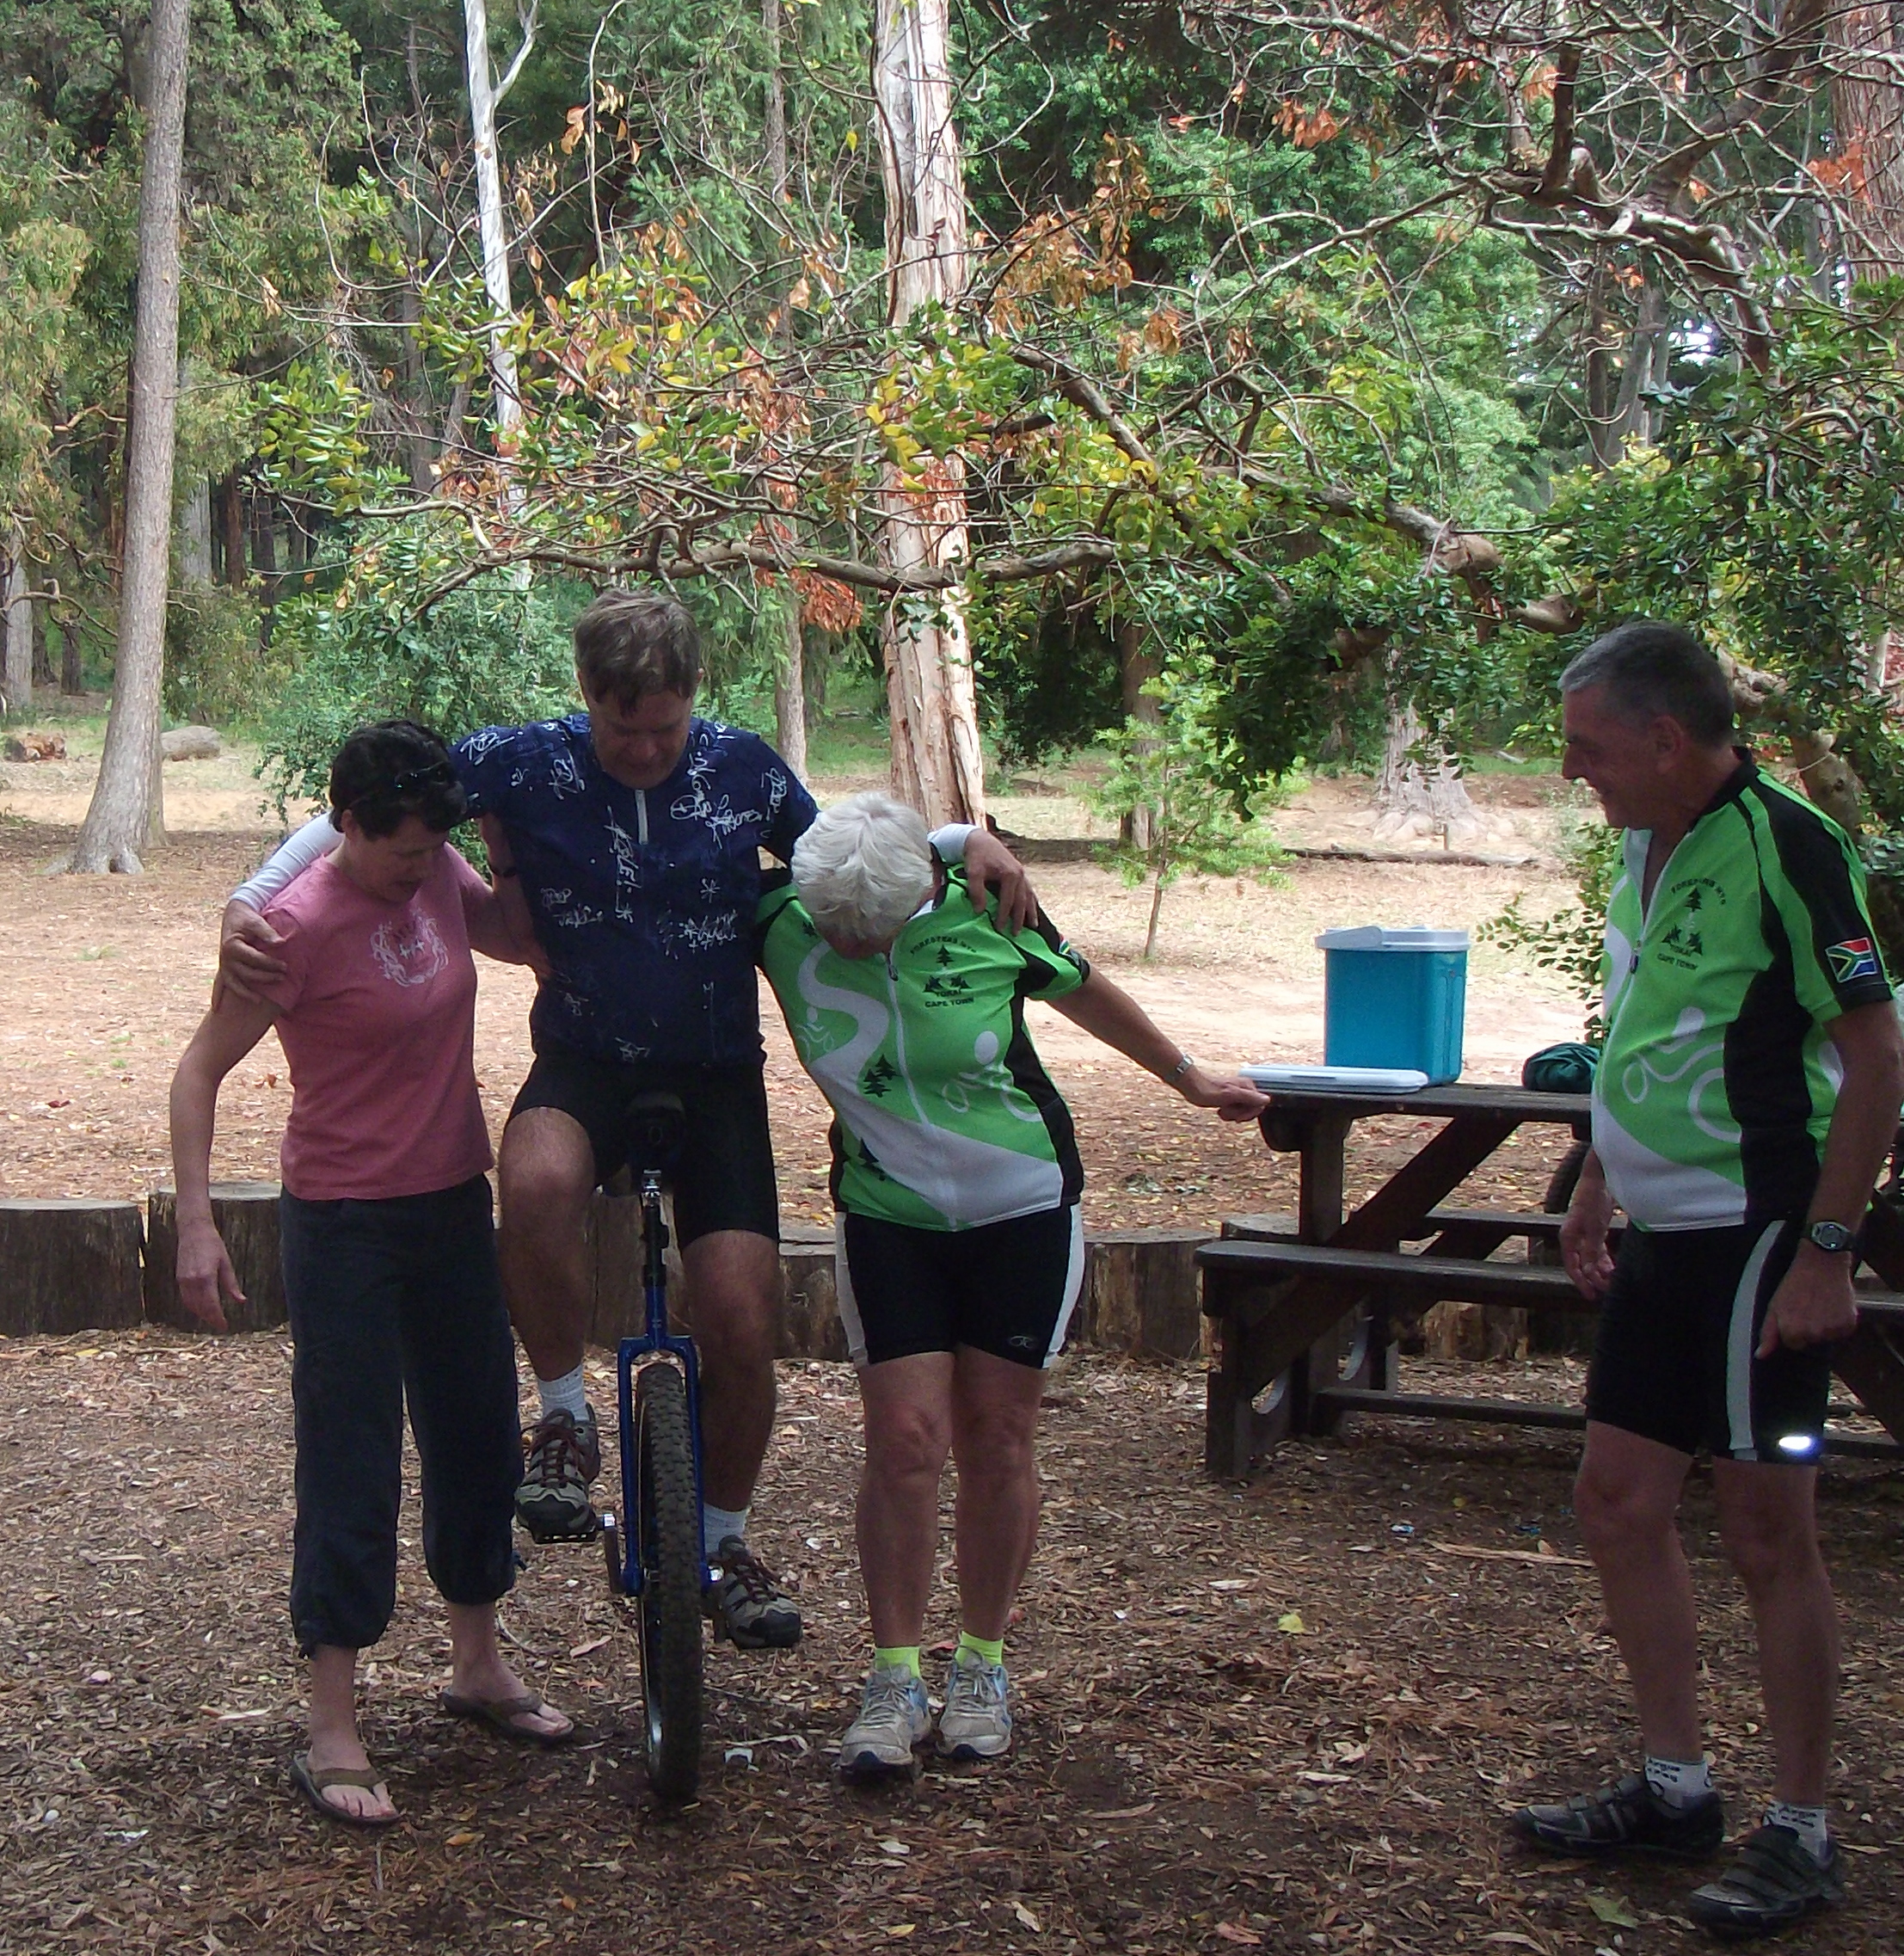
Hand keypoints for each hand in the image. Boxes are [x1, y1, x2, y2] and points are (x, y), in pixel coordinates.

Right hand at [176, 1218, 242, 1332]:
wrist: (193, 1231)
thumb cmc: (213, 1245)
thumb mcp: (226, 1263)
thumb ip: (232, 1284)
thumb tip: (241, 1301)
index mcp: (206, 1278)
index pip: (212, 1305)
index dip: (218, 1318)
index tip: (224, 1326)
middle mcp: (192, 1281)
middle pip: (200, 1308)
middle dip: (210, 1319)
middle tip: (220, 1324)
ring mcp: (183, 1280)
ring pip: (191, 1305)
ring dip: (201, 1314)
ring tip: (212, 1318)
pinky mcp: (179, 1278)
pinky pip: (185, 1298)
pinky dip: (193, 1306)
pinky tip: (201, 1307)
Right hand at [214, 901, 286, 1007]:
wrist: (234, 913)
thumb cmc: (247, 918)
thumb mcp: (256, 921)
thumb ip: (268, 933)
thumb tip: (281, 943)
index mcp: (232, 946)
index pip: (255, 959)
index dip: (270, 964)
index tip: (285, 966)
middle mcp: (225, 957)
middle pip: (246, 973)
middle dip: (265, 977)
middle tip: (282, 977)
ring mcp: (223, 964)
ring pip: (233, 983)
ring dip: (245, 993)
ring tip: (259, 1001)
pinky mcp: (224, 967)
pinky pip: (219, 984)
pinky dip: (217, 996)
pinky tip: (217, 1009)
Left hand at [963, 829, 1038, 932]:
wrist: (980, 840)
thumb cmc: (976, 857)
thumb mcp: (973, 873)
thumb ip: (976, 891)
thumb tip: (980, 911)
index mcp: (1010, 875)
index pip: (1008, 901)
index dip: (1003, 916)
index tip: (999, 929)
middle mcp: (1020, 875)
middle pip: (1021, 901)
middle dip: (1019, 919)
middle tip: (1016, 934)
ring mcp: (1022, 874)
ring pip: (1029, 896)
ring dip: (1031, 912)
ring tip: (1033, 926)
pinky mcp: (1020, 872)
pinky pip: (1029, 890)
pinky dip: (1032, 901)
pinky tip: (1033, 908)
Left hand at [1179, 1067, 1270, 1121]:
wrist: (1191, 1086)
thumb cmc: (1207, 1089)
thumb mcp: (1230, 1095)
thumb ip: (1249, 1097)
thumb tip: (1267, 1100)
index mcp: (1248, 1086)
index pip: (1260, 1106)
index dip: (1249, 1114)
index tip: (1237, 1117)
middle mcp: (1245, 1089)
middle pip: (1252, 1110)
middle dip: (1239, 1115)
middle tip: (1226, 1111)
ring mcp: (1238, 1094)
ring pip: (1243, 1112)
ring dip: (1232, 1115)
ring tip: (1221, 1110)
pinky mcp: (1230, 1099)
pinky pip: (1235, 1111)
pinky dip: (1227, 1114)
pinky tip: (1219, 1110)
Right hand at [1560, 1167, 1617, 1300]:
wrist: (1599, 1179)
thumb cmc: (1593, 1200)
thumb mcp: (1594, 1227)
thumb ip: (1591, 1250)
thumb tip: (1588, 1271)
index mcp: (1568, 1237)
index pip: (1571, 1265)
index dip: (1581, 1281)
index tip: (1591, 1294)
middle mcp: (1574, 1238)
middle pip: (1581, 1264)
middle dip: (1593, 1278)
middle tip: (1606, 1290)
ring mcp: (1584, 1234)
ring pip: (1590, 1259)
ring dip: (1600, 1270)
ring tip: (1612, 1280)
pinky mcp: (1595, 1230)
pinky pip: (1598, 1251)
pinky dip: (1605, 1260)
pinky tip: (1613, 1267)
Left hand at [1757, 1245, 1858, 1355]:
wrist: (1822, 1263)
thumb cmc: (1795, 1284)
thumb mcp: (1774, 1306)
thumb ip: (1768, 1334)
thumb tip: (1761, 1356)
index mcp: (1792, 1332)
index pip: (1793, 1344)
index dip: (1793, 1328)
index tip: (1795, 1312)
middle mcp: (1813, 1335)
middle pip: (1810, 1341)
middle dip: (1808, 1328)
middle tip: (1808, 1306)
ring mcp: (1833, 1331)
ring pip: (1827, 1337)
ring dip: (1824, 1325)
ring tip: (1821, 1303)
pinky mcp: (1849, 1325)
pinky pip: (1842, 1332)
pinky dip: (1839, 1321)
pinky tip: (1834, 1304)